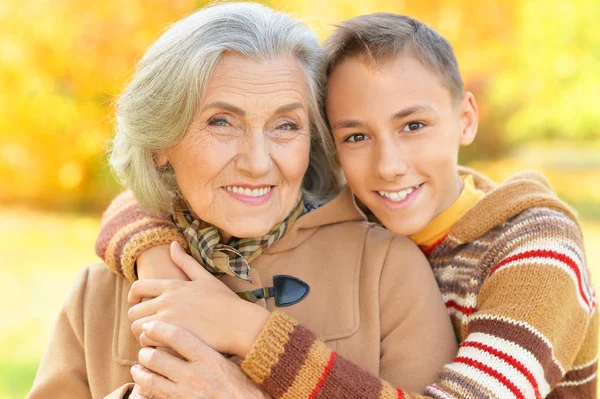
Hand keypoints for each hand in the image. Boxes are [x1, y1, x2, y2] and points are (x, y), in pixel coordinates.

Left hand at [128, 242, 269, 356]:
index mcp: (172, 286)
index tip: (135, 303)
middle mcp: (166, 301)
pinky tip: (162, 346)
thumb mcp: (205, 278)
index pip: (138, 287)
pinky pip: (147, 342)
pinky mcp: (172, 337)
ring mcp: (168, 319)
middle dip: (137, 318)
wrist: (238, 323)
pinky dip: (151, 345)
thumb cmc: (225, 301)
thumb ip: (186, 262)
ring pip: (137, 327)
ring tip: (154, 337)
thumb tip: (172, 244)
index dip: (132, 296)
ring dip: (142, 333)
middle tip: (148, 325)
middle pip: (133, 310)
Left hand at [129, 321, 270, 398]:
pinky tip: (142, 384)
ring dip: (141, 371)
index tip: (150, 325)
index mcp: (208, 358)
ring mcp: (185, 393)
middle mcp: (195, 375)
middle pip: (158, 358)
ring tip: (139, 366)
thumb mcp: (231, 360)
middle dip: (146, 352)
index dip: (159, 329)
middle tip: (145, 348)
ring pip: (151, 379)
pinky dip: (144, 388)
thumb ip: (212, 346)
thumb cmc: (241, 384)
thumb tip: (196, 326)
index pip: (177, 337)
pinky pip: (153, 395)